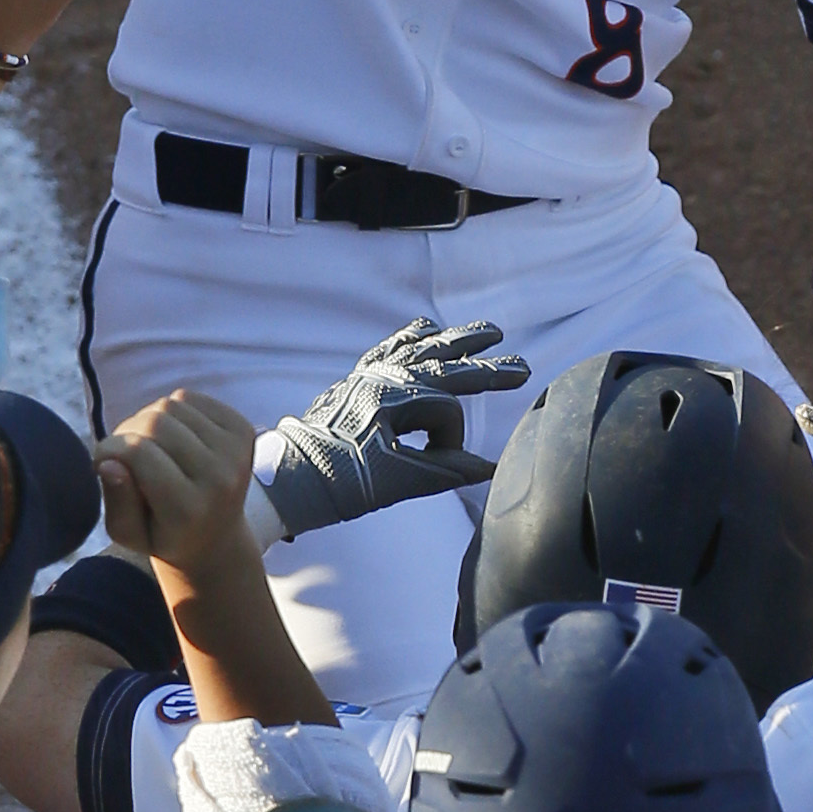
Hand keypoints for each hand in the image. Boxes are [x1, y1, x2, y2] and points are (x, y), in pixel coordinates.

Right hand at [97, 391, 263, 593]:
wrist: (217, 537)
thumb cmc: (164, 535)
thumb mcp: (128, 534)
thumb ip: (116, 501)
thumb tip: (108, 462)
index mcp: (188, 509)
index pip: (138, 452)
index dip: (109, 448)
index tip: (101, 461)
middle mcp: (220, 477)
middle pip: (156, 421)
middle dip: (127, 431)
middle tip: (124, 454)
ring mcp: (236, 450)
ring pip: (172, 404)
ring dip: (149, 419)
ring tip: (148, 446)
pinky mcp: (243, 429)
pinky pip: (191, 398)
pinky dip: (173, 411)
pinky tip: (173, 437)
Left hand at [261, 317, 528, 536]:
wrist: (292, 477)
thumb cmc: (341, 481)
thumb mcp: (398, 480)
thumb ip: (446, 470)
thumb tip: (489, 468)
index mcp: (394, 396)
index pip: (448, 410)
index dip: (452, 440)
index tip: (444, 462)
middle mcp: (384, 376)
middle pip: (446, 366)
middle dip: (485, 369)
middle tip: (521, 366)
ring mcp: (369, 373)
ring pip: (422, 348)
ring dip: (457, 341)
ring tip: (489, 332)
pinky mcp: (358, 379)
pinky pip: (390, 348)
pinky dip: (412, 338)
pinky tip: (425, 329)